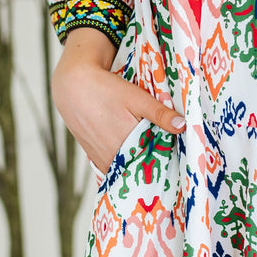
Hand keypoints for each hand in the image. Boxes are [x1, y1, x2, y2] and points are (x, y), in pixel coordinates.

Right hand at [52, 27, 185, 174]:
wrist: (73, 86)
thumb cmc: (105, 89)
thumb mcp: (136, 98)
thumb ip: (159, 113)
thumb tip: (183, 126)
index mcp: (126, 143)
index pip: (154, 161)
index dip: (166, 159)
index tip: (177, 157)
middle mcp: (113, 156)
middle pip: (140, 167)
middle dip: (153, 164)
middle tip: (166, 157)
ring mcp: (102, 159)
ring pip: (127, 170)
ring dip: (138, 165)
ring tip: (150, 156)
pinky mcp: (94, 157)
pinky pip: (114, 169)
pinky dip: (125, 165)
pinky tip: (133, 157)